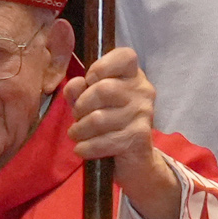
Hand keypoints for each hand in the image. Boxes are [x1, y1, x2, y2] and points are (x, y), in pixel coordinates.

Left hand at [66, 46, 180, 218]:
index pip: (125, 56)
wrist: (134, 162)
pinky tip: (82, 149)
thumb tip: (74, 84)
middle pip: (103, 89)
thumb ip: (79, 89)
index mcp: (134, 76)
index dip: (101, 67)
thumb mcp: (90, 103)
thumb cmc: (110, 124)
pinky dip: (86, 147)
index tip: (90, 81)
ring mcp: (143, 114)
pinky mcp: (139, 137)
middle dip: (81, 106)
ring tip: (77, 134)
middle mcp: (143, 91)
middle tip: (78, 116)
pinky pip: (104, 141)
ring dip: (79, 130)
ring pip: (98, 118)